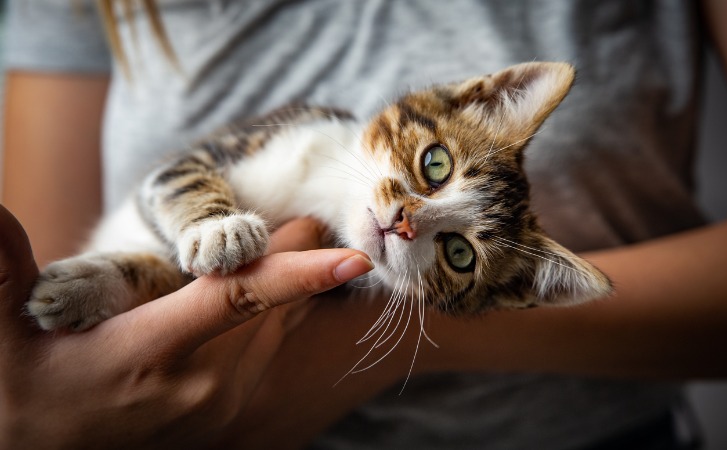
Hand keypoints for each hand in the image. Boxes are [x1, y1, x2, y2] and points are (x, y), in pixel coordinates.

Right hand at [0, 205, 372, 448]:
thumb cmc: (31, 396)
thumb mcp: (6, 341)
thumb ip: (3, 274)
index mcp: (150, 353)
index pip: (235, 300)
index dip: (296, 275)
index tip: (351, 256)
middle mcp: (203, 382)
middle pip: (274, 303)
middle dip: (294, 255)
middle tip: (300, 217)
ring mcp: (224, 400)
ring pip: (283, 324)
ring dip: (293, 282)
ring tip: (288, 244)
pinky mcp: (233, 407)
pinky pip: (276, 345)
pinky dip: (285, 310)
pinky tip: (272, 291)